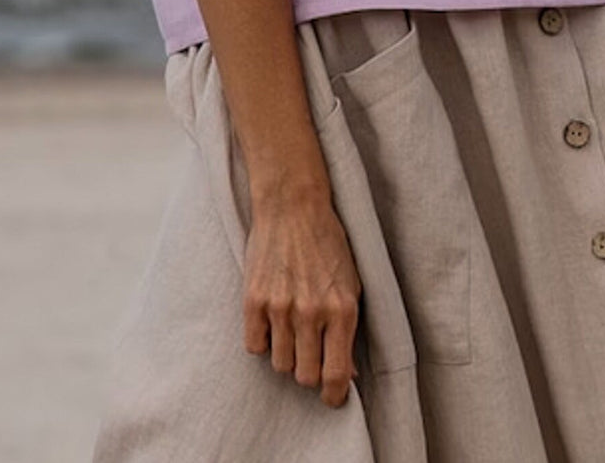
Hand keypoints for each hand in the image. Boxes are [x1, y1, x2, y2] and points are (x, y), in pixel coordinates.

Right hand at [242, 186, 362, 407]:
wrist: (293, 205)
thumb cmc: (328, 243)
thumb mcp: (351, 284)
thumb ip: (349, 330)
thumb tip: (346, 374)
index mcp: (342, 309)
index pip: (335, 376)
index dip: (333, 396)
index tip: (331, 398)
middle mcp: (311, 312)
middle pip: (305, 376)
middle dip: (310, 371)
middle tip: (311, 352)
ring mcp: (280, 307)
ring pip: (280, 364)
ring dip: (287, 355)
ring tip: (292, 331)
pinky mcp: (253, 299)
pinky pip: (254, 346)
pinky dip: (263, 341)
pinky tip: (271, 322)